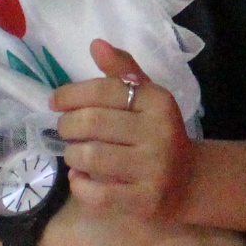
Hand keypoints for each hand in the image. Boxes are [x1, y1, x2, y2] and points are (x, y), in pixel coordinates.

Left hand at [54, 41, 194, 219]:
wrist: (190, 180)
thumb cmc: (159, 133)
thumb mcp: (147, 98)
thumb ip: (122, 72)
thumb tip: (95, 44)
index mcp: (159, 101)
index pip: (104, 89)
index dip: (71, 94)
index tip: (55, 102)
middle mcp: (159, 132)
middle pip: (92, 122)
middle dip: (67, 126)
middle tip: (64, 130)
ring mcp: (153, 169)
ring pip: (90, 157)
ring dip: (72, 155)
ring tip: (74, 153)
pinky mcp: (144, 201)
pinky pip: (96, 193)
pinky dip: (79, 184)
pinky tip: (80, 177)